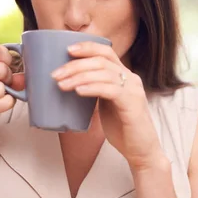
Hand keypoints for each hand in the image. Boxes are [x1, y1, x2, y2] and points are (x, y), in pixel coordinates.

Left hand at [51, 42, 164, 169]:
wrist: (141, 150)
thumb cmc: (122, 128)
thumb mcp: (106, 103)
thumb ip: (95, 90)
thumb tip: (69, 83)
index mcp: (125, 75)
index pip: (106, 52)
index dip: (87, 47)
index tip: (67, 50)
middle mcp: (131, 78)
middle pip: (102, 60)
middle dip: (76, 64)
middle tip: (56, 74)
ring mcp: (133, 90)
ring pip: (104, 73)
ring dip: (79, 77)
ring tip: (61, 85)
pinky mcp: (131, 104)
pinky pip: (110, 90)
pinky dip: (92, 87)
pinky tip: (78, 91)